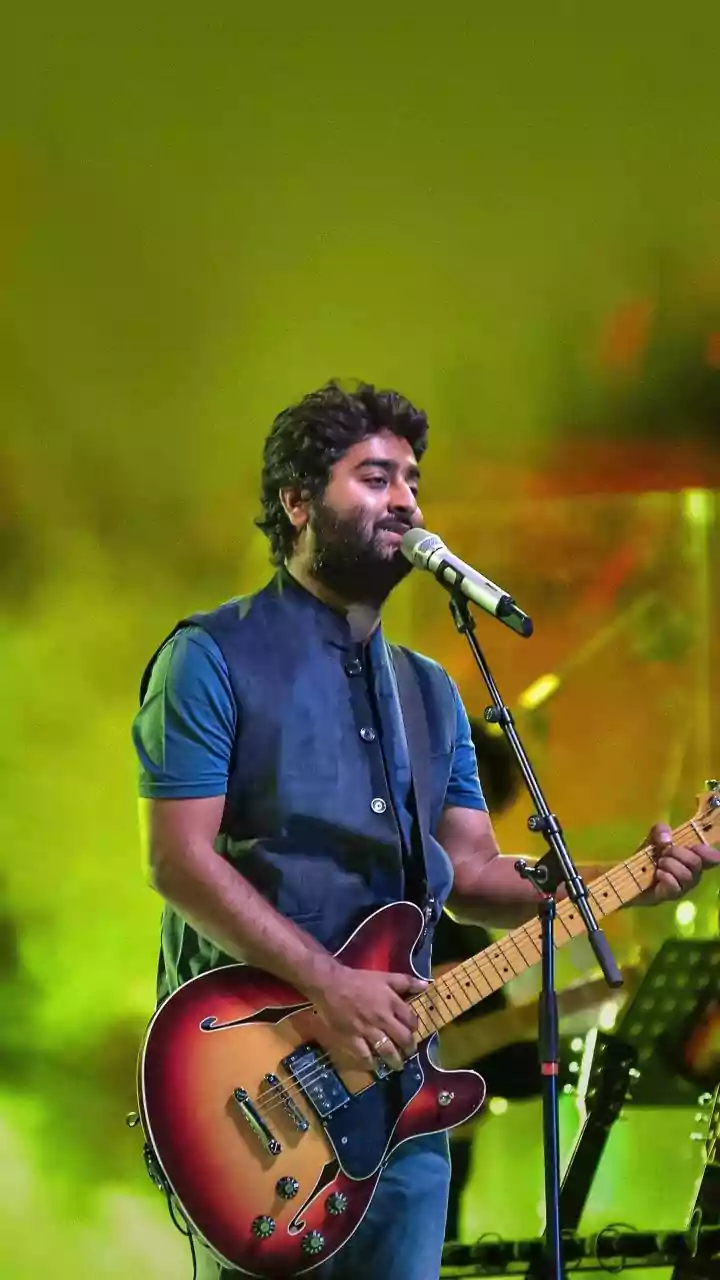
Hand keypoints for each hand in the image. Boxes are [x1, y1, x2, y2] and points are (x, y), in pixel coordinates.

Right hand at [307, 959, 426, 1071]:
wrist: (331, 984)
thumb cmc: (359, 980)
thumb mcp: (385, 976)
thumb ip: (406, 981)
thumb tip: (426, 985)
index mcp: (392, 1003)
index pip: (411, 1021)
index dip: (414, 1028)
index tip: (413, 1031)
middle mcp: (383, 1018)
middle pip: (403, 1039)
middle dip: (409, 1048)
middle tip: (408, 1052)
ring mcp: (368, 1030)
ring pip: (387, 1050)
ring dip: (394, 1060)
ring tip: (397, 1065)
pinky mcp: (352, 1037)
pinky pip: (364, 1055)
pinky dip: (370, 1063)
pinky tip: (373, 1066)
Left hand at [637, 823, 719, 904]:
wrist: (630, 874)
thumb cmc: (648, 855)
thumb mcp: (653, 837)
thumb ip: (661, 831)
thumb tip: (667, 840)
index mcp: (692, 857)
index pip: (711, 858)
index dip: (709, 852)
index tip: (696, 847)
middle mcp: (692, 873)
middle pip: (696, 863)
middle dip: (677, 853)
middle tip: (663, 852)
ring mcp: (683, 886)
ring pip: (686, 875)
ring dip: (669, 864)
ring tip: (658, 863)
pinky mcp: (671, 896)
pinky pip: (675, 887)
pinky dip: (664, 876)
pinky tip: (657, 873)